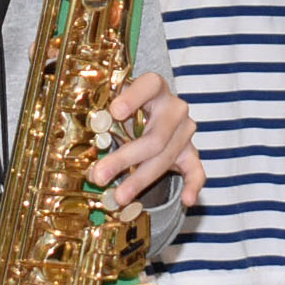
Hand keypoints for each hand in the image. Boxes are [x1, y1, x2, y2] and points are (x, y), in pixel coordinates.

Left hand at [92, 72, 203, 211]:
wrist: (153, 113)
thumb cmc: (126, 109)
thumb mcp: (114, 105)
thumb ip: (103, 118)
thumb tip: (88, 138)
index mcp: (155, 88)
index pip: (149, 85)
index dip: (133, 98)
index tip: (114, 112)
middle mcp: (174, 107)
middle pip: (154, 136)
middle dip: (125, 159)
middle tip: (99, 176)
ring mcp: (185, 131)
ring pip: (166, 157)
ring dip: (141, 180)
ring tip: (119, 197)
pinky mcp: (191, 151)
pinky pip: (196, 170)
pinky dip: (193, 185)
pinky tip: (187, 199)